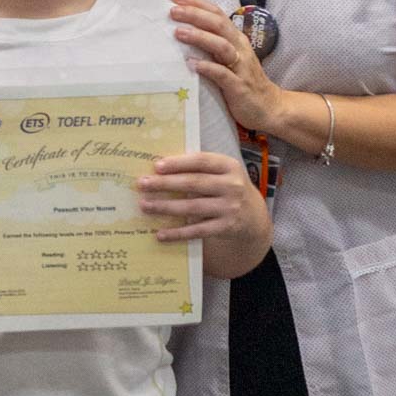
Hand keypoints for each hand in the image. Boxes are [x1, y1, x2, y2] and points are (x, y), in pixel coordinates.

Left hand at [136, 152, 257, 242]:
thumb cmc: (226, 187)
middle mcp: (232, 186)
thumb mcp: (221, 172)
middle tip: (142, 184)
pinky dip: (178, 233)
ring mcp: (230, 208)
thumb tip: (160, 167)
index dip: (178, 163)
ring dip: (166, 207)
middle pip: (193, 183)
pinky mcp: (226, 228)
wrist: (253, 215)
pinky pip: (197, 231)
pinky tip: (160, 234)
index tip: (156, 166)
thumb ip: (199, 168)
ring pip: (192, 207)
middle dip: (165, 184)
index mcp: (229, 166)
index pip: (201, 161)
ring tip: (145, 205)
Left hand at [170, 0, 284, 134]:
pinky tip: (193, 64)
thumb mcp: (229, 58)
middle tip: (173, 11)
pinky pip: (223, 74)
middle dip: (195, 15)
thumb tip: (184, 32)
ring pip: (221, 45)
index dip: (198, 4)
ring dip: (199, 37)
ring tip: (179, 32)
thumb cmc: (243, 81)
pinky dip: (208, 68)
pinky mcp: (239, 86)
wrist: (270, 107)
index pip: (217, 14)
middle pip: (218, 24)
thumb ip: (212, 45)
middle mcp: (239, 48)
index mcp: (236, 39)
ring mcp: (241, 66)